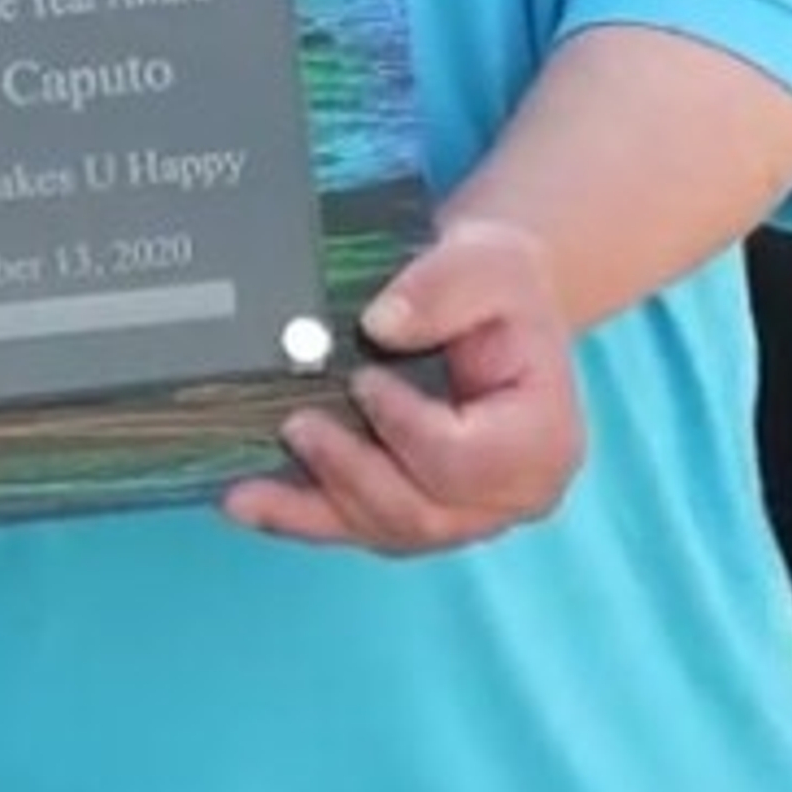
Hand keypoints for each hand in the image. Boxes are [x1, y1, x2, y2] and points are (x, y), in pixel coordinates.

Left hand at [222, 219, 585, 556]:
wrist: (492, 302)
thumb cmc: (500, 286)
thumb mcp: (487, 262)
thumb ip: (442, 290)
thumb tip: (381, 327)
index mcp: (543, 441)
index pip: (466, 461)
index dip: (407, 430)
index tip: (364, 380)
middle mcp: (508, 496)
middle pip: (421, 512)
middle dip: (351, 473)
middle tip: (296, 426)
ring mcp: (462, 514)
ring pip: (384, 529)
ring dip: (314, 509)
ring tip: (248, 489)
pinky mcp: (418, 513)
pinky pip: (358, 527)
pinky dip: (303, 518)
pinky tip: (251, 503)